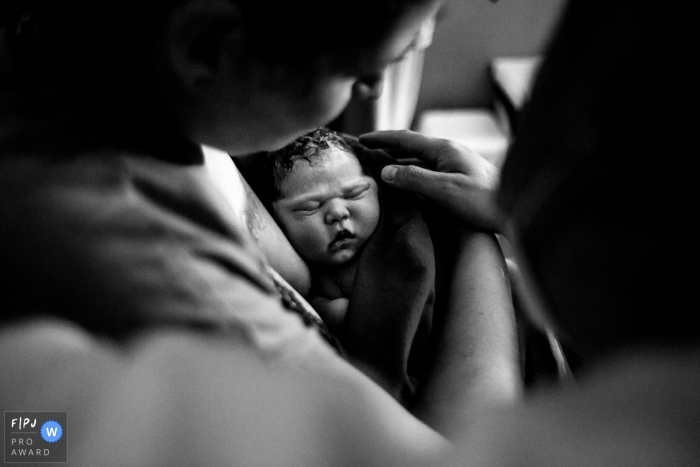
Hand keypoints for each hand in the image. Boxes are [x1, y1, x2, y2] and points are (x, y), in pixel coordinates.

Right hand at [359, 130, 502, 231]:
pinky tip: (405, 183)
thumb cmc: (483, 202)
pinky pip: (427, 170)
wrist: (517, 213)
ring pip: (418, 159)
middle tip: (363, 154)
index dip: (380, 138)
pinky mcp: (460, 178)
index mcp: (443, 149)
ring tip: (377, 168)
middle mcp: (448, 152)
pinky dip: (410, 173)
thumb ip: (413, 178)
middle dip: (385, 149)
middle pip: (410, 146)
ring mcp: (455, 164)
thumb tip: (385, 171)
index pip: (404, 138)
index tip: (360, 139)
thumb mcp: (444, 191)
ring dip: (397, 162)